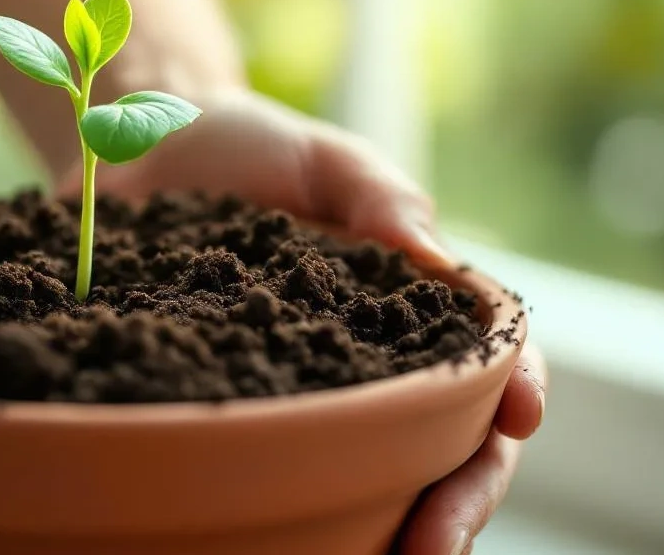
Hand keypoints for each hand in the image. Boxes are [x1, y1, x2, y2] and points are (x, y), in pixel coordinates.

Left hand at [65, 88, 547, 553]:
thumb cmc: (255, 149)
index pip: (486, 358)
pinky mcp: (235, 405)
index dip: (512, 392)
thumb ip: (381, 198)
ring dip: (383, 526)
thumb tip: (437, 259)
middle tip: (431, 548)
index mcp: (411, 305)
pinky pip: (270, 463)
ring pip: (370, 475)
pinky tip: (278, 537)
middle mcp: (368, 364)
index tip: (517, 416)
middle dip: (454, 499)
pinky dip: (289, 508)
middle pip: (443, 443)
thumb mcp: (327, 158)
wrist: (146, 153)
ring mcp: (303, 392)